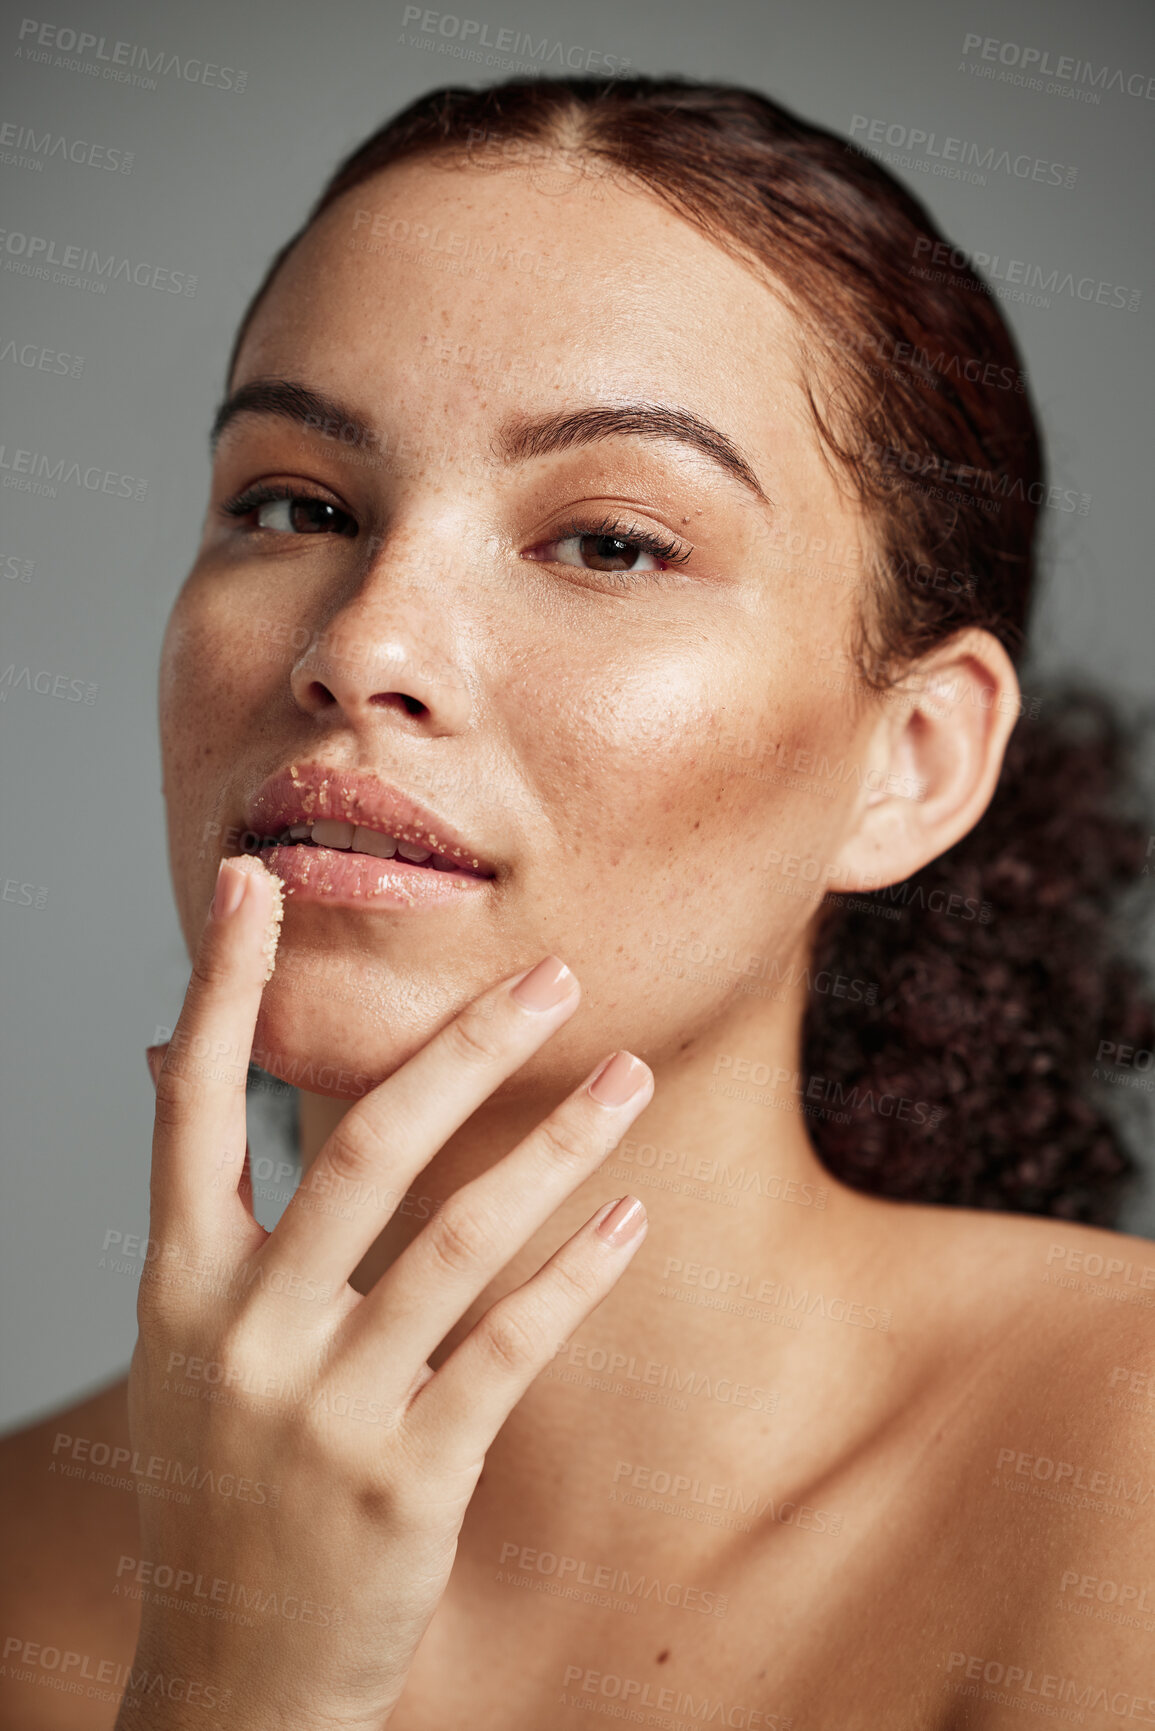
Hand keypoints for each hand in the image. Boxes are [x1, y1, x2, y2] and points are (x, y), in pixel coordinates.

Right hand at [116, 854, 651, 1729]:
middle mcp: (245, 1335)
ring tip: (630, 1076)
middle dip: (465, 1049)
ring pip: (461, 1239)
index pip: (194, 1106)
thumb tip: (178, 1062)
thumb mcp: (181, 1350)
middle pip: (363, 1150)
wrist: (232, 1682)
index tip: (256, 884)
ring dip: (560, 1145)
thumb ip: (204, 1215)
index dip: (225, 990)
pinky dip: (579, 1272)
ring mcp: (327, 1410)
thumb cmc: (221, 1489)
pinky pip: (512, 1347)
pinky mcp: (408, 1478)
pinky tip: (631, 1217)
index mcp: (180, 1289)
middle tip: (553, 977)